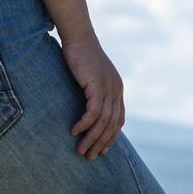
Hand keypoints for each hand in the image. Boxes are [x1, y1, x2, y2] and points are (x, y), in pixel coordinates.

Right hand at [61, 33, 123, 159]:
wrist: (78, 36)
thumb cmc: (80, 55)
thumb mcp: (90, 76)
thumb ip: (93, 92)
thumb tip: (86, 107)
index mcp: (117, 90)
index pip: (118, 120)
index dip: (111, 137)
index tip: (102, 151)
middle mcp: (116, 91)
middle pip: (111, 125)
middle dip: (100, 143)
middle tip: (89, 157)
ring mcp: (108, 88)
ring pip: (102, 122)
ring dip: (91, 138)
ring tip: (80, 150)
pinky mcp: (97, 86)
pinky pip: (93, 112)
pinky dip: (84, 124)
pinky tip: (74, 131)